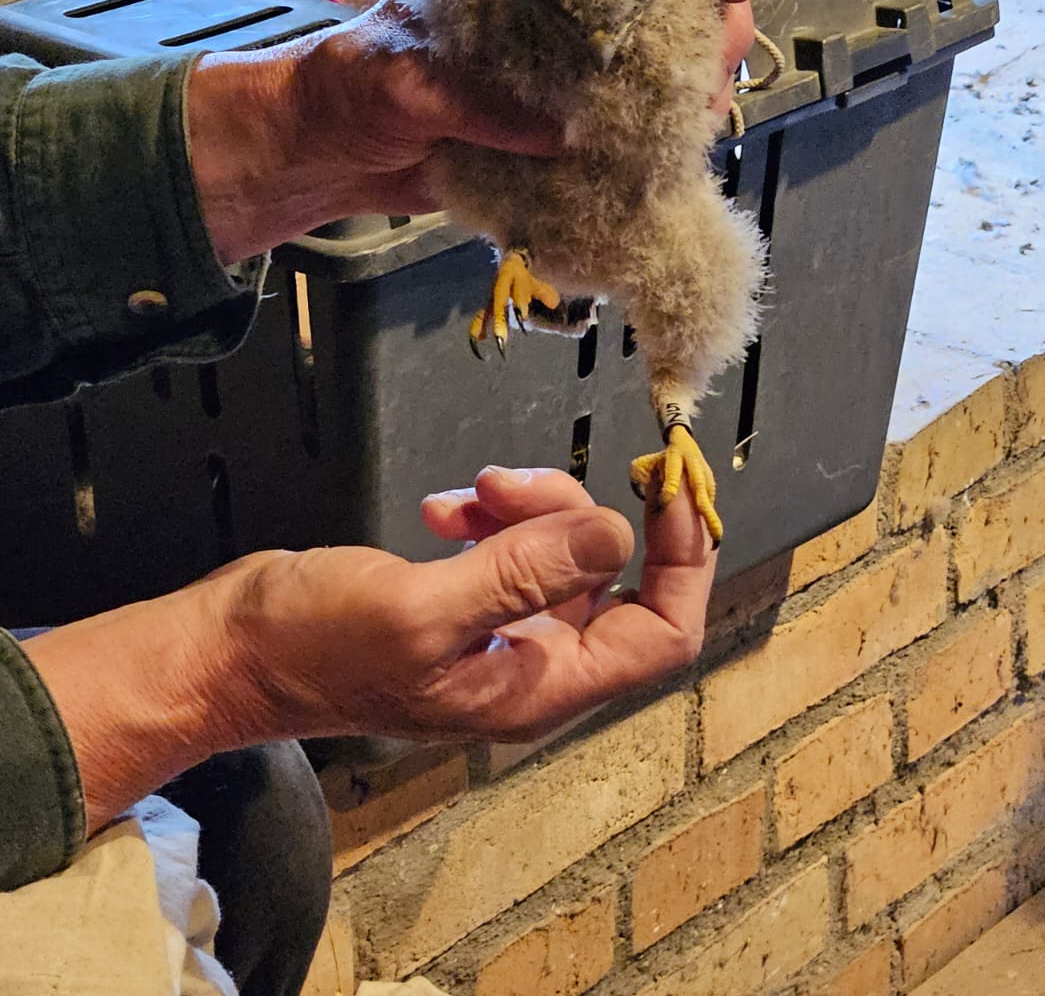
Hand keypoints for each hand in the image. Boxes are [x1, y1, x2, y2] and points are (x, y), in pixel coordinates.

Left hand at [187, 0, 754, 264]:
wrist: (320, 152)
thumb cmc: (346, 85)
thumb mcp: (400, 78)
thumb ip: (474, 98)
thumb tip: (561, 132)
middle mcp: (555, 13)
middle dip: (710, 24)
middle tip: (716, 67)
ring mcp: (562, 74)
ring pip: (658, 68)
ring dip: (692, 90)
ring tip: (699, 120)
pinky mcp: (558, 133)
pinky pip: (625, 134)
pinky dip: (653, 147)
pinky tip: (669, 161)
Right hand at [224, 466, 713, 744]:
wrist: (235, 652)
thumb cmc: (315, 650)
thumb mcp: (422, 610)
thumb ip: (522, 574)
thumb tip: (616, 534)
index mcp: (539, 688)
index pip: (662, 634)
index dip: (683, 561)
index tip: (670, 486)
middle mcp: (533, 667)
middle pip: (611, 577)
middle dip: (572, 514)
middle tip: (509, 482)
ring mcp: (500, 635)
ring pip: (560, 551)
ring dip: (526, 506)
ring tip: (470, 492)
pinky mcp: (467, 602)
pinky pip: (512, 545)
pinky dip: (490, 515)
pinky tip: (446, 510)